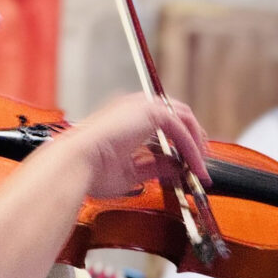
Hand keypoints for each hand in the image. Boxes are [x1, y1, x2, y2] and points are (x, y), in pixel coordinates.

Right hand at [58, 94, 209, 198]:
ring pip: (182, 118)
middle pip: (177, 115)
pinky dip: (191, 147)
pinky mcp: (150, 112)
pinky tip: (194, 164)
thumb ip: (156, 167)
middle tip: (201, 162)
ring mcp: (142, 106)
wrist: (76, 164)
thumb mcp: (131, 171)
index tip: (187, 161)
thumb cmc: (90, 170)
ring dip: (195, 143)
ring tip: (201, 166)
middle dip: (193, 138)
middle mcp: (134, 106)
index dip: (179, 141)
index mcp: (124, 116)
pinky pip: (181, 128)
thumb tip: (177, 168)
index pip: (161, 122)